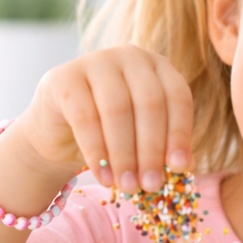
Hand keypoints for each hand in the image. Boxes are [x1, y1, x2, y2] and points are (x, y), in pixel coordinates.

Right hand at [17, 45, 193, 192]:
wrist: (56, 133)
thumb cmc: (108, 135)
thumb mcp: (141, 139)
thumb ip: (163, 149)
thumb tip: (186, 168)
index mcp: (157, 66)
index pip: (177, 97)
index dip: (179, 134)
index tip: (179, 169)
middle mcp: (129, 56)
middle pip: (149, 103)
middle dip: (151, 150)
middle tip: (151, 185)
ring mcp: (95, 61)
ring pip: (117, 110)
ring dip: (124, 155)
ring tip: (127, 187)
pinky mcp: (63, 78)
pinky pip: (84, 117)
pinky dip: (96, 152)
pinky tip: (104, 178)